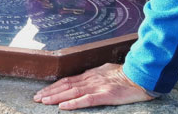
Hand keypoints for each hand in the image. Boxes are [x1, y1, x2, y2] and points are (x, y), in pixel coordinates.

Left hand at [34, 63, 153, 110]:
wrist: (140, 76)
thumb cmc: (126, 74)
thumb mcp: (106, 71)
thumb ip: (94, 75)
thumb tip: (84, 78)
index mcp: (90, 74)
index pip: (67, 80)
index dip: (53, 86)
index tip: (42, 92)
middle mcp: (90, 79)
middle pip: (65, 85)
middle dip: (50, 92)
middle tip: (36, 98)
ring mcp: (97, 87)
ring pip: (72, 92)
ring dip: (56, 97)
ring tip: (44, 101)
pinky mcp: (105, 95)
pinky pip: (86, 100)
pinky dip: (73, 103)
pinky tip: (63, 107)